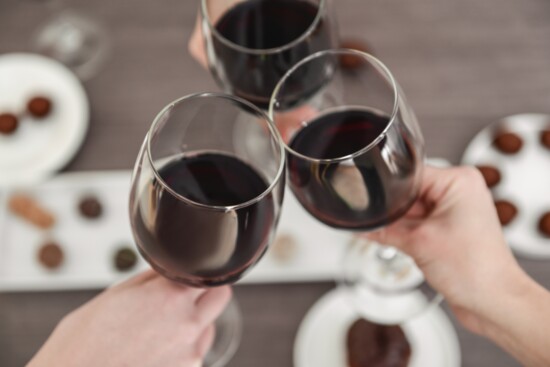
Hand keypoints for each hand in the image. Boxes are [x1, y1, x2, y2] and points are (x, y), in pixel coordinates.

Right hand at [28, 270, 230, 366]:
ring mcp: (189, 354)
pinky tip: (155, 352)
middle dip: (206, 293)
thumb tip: (170, 268)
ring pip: (210, 327)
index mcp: (169, 297)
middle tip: (184, 296)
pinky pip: (196, 354)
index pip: (206, 273)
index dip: (195, 272)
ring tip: (160, 330)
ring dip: (195, 323)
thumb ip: (151, 280)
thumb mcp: (114, 295)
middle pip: (220, 297)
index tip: (187, 275)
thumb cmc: (82, 344)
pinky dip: (183, 350)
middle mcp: (187, 324)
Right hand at [366, 166, 525, 333]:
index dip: (388, 189)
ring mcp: (455, 210)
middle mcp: (459, 191)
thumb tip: (362, 225)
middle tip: (388, 228)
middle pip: (409, 193)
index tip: (369, 199)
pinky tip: (408, 246)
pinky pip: (420, 224)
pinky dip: (410, 234)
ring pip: (412, 210)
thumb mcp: (418, 243)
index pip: (409, 175)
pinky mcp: (450, 227)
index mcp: (459, 180)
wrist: (493, 302)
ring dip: (403, 226)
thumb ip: (384, 230)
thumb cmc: (475, 270)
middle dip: (395, 212)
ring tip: (409, 243)